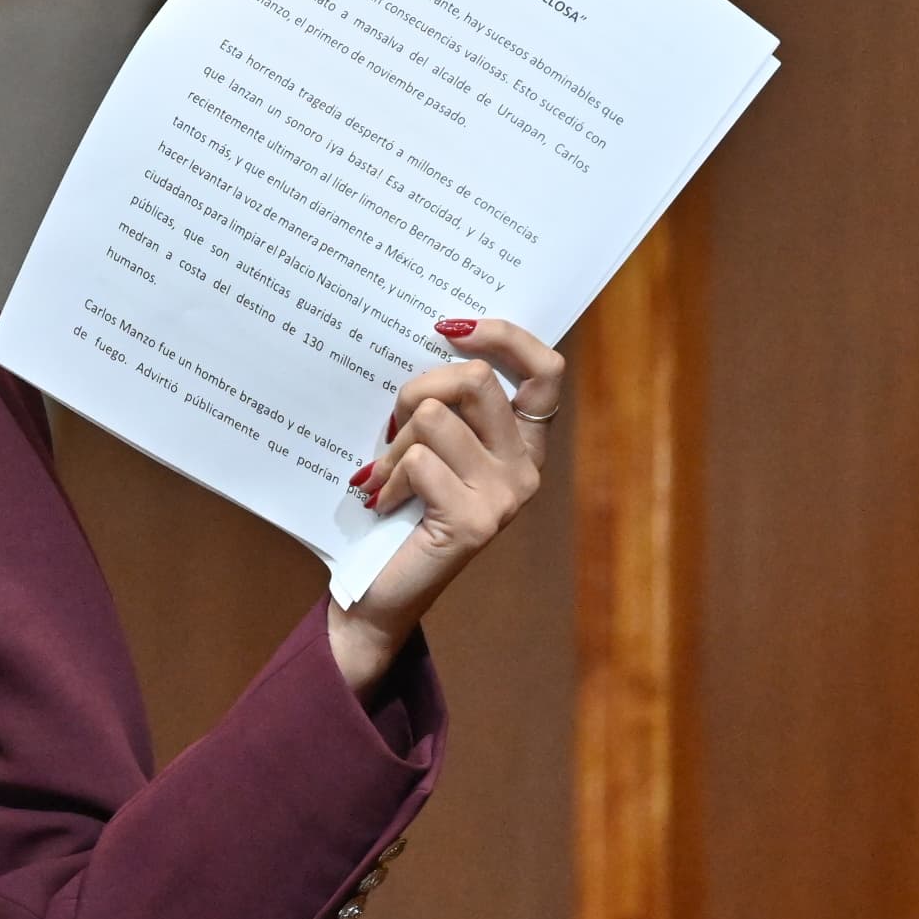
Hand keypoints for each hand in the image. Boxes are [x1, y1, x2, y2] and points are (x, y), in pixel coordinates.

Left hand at [326, 316, 560, 692]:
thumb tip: (427, 338)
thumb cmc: (395, 509)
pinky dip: (387, 478)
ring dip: (392, 441)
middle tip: (391, 422)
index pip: (544, 368)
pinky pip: (420, 461)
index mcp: (521, 442)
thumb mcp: (426, 443)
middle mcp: (525, 468)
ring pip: (437, 417)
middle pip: (478, 380)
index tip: (448, 326)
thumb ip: (443, 402)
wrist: (374, 593)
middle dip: (419, 388)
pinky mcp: (476, 522)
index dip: (502, 335)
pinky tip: (382, 502)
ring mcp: (506, 497)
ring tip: (382, 473)